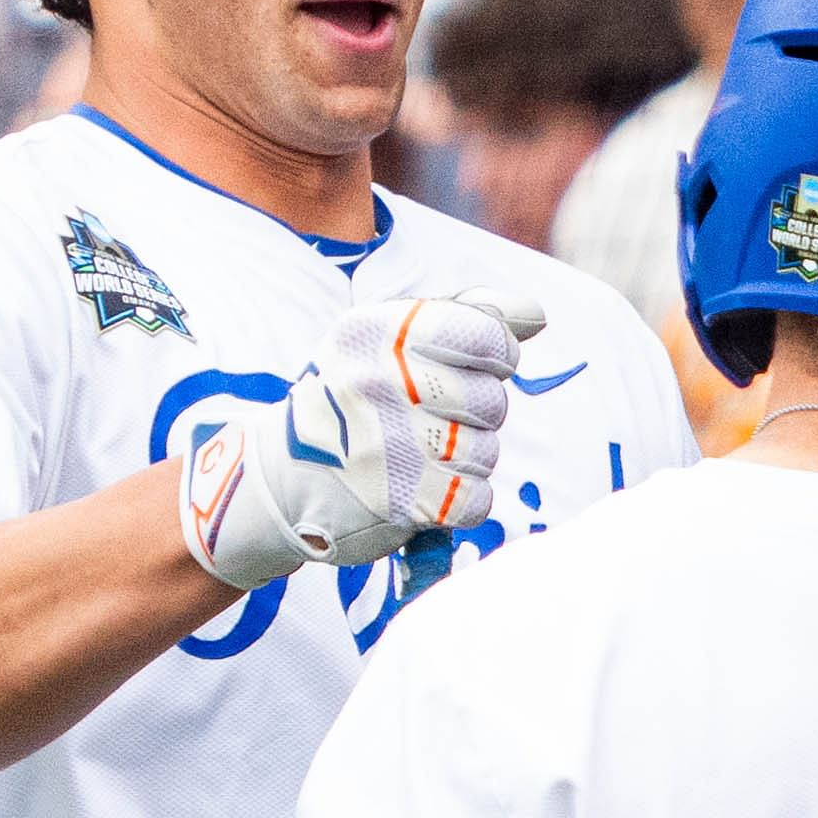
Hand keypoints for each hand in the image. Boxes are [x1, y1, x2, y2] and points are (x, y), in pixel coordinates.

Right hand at [178, 289, 549, 588]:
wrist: (283, 479)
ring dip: (465, 462)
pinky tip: (421, 489)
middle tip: (433, 420)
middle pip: (492, 401)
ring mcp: (386, 442)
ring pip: (485, 454)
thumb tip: (534, 315)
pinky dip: (459, 502)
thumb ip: (467, 319)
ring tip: (418, 455)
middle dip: (477, 417)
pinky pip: (475, 500)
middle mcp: (377, 380)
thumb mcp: (392, 342)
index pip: (485, 335)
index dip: (497, 356)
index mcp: (378, 331)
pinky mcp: (397, 499)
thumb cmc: (356, 401)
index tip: (474, 366)